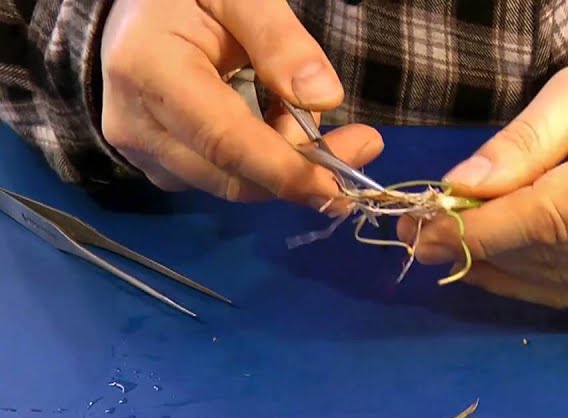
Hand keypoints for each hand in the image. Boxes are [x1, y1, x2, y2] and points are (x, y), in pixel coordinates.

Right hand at [99, 0, 382, 205]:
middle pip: (233, 177)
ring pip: (233, 183)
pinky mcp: (157, 164)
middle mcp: (136, 123)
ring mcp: (141, 150)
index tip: (344, 179)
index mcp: (149, 71)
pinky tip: (274, 121)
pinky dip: (263, 161)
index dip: (289, 170)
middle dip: (304, 171)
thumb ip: (278, 39)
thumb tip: (324, 99)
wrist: (136, 6)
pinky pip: (222, 177)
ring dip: (286, 163)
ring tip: (308, 114)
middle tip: (364, 142)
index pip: (226, 143)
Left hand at [399, 43, 567, 310]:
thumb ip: (525, 139)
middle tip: (420, 234)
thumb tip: (463, 188)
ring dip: (499, 269)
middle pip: (553, 254)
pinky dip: (530, 283)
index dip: (484, 229)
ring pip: (560, 283)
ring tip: (450, 246)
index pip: (554, 216)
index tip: (424, 229)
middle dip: (479, 247)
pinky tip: (495, 264)